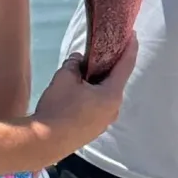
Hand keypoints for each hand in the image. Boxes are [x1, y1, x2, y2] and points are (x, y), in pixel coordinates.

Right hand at [37, 37, 139, 158]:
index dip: (130, 49)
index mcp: (112, 95)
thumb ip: (75, 64)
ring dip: (99, 84)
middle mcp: (114, 110)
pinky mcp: (93, 131)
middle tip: (102, 51)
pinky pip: (97, 108)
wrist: (44, 142)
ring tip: (86, 73)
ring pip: (105, 96)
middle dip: (109, 67)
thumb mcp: (65, 78)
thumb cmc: (58, 107)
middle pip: (115, 82)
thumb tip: (79, 59)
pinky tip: (79, 93)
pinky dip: (93, 97)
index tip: (133, 35)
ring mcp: (104, 123)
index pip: (125, 66)